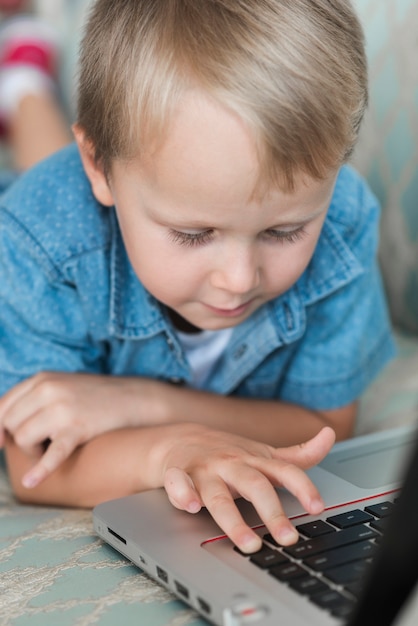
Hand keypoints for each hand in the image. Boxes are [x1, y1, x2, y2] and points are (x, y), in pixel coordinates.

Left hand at [0, 371, 158, 487]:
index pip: (3, 405)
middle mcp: (48, 390)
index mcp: (42, 379)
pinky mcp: (77, 428)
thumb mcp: (61, 386)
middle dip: (19, 439)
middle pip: (10, 424)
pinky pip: (52, 454)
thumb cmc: (94, 397)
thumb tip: (2, 428)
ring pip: (23, 439)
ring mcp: (62, 408)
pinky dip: (39, 470)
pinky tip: (30, 481)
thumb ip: (34, 398)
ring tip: (52, 446)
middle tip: (40, 442)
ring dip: (33, 450)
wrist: (132, 398)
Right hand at [161, 425, 334, 552]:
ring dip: (233, 519)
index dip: (303, 487)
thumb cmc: (227, 453)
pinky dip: (182, 493)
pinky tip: (190, 506)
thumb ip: (297, 454)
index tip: (318, 508)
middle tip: (288, 538)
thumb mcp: (263, 453)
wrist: (179, 440)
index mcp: (255, 460)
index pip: (285, 470)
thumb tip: (329, 435)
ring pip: (218, 495)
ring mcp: (206, 470)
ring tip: (249, 543)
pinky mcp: (180, 475)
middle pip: (254, 485)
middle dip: (272, 511)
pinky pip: (178, 483)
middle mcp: (232, 464)